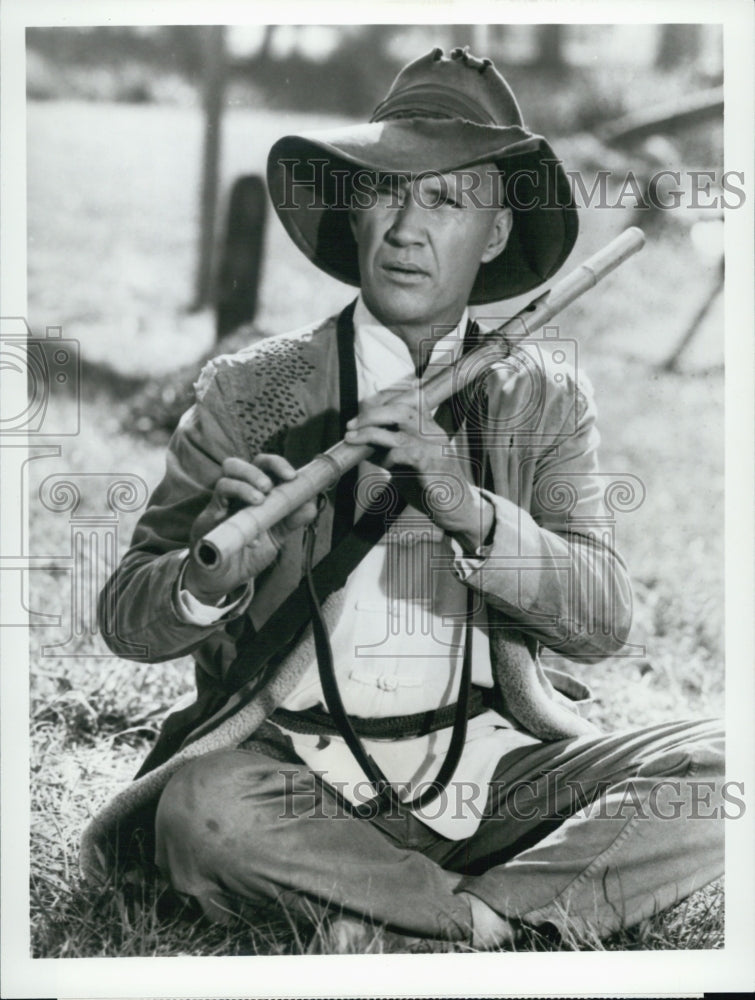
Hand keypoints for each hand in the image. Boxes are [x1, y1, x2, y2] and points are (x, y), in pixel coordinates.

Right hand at [184, 455, 317, 602]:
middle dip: (254, 471)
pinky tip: (251, 537)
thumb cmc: (249, 552)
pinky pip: (217, 511)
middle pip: (235, 465)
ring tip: (259, 501)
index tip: (292, 476)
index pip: (261, 465)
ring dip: (243, 487)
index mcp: (251, 491)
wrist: (225, 578)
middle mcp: (234, 495)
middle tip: (268, 486)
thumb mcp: (276, 536)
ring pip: (223, 481)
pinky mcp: (208, 523)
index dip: (276, 464)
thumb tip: (310, 505)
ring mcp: (219, 507)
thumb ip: (292, 520)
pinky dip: (235, 517)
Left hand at [344, 391, 493, 551]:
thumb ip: (387, 451)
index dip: (379, 403)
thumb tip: (360, 444)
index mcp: (429, 428)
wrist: (458, 510)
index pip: (405, 401)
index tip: (358, 416)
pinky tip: (381, 464)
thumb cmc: (429, 486)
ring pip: (400, 428)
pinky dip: (387, 456)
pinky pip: (405, 452)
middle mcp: (434, 432)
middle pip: (401, 409)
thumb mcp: (404, 465)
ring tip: (352, 439)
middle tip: (351, 426)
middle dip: (371, 414)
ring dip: (370, 432)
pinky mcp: (434, 465)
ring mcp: (435, 447)